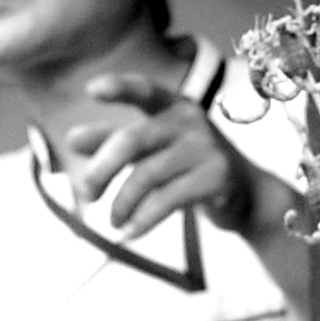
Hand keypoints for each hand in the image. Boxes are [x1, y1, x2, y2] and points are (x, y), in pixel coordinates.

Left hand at [66, 73, 263, 238]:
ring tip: (112, 222)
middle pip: (133, 140)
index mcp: (173, 107)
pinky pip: (168, 199)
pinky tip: (130, 233)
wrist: (247, 194)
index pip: (144, 90)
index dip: (119, 87)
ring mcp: (206, 148)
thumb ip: (115, 143)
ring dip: (122, 202)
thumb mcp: (154, 150)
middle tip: (86, 193)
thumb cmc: (189, 167)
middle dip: (102, 168)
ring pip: (147, 174)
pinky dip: (143, 219)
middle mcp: (190, 121)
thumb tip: (72, 139)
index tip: (92, 91)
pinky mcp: (216, 178)